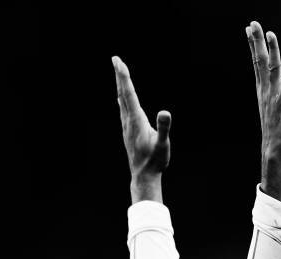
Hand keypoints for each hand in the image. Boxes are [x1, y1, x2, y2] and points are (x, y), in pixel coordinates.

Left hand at [112, 56, 170, 178]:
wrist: (143, 176)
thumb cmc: (155, 161)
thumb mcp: (163, 145)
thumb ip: (163, 128)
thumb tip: (165, 112)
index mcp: (136, 120)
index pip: (129, 93)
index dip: (123, 76)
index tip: (118, 61)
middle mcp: (128, 121)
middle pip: (122, 94)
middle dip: (120, 76)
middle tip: (115, 59)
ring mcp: (127, 127)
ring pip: (122, 101)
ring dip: (120, 86)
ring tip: (119, 74)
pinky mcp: (128, 132)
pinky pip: (124, 110)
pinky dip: (122, 99)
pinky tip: (121, 99)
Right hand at [245, 22, 280, 161]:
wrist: (274, 147)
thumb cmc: (274, 127)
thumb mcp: (269, 105)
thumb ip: (269, 92)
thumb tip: (269, 83)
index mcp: (262, 89)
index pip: (256, 62)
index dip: (253, 45)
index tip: (248, 29)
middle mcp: (265, 90)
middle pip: (260, 61)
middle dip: (257, 41)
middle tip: (253, 23)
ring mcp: (273, 95)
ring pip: (272, 69)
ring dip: (272, 50)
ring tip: (270, 33)